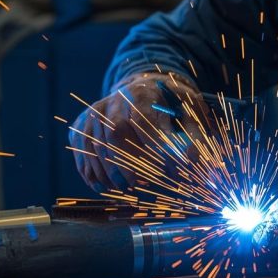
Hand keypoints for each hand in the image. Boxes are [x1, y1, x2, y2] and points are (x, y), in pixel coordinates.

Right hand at [70, 72, 204, 192]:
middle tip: (144, 184)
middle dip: (130, 164)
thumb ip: (194, 135)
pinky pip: (83, 156)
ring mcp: (93, 115)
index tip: (173, 172)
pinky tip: (110, 188)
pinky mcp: (82, 128)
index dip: (157, 149)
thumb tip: (196, 163)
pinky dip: (94, 176)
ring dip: (112, 175)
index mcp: (142, 93)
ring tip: (129, 190)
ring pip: (97, 148)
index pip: (145, 122)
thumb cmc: (169, 102)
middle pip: (115, 134)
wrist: (141, 88)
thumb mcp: (189, 109)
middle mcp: (113, 101)